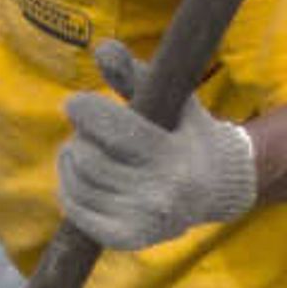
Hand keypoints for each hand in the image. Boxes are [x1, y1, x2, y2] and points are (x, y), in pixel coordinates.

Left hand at [58, 38, 257, 251]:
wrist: (217, 187)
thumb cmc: (186, 132)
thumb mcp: (172, 97)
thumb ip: (135, 74)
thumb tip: (101, 48)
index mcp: (175, 158)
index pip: (115, 131)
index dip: (84, 111)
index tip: (75, 104)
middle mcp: (162, 196)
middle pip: (89, 159)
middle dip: (81, 136)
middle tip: (89, 130)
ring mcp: (143, 222)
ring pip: (78, 184)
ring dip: (71, 161)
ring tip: (85, 150)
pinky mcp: (127, 238)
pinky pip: (77, 211)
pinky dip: (70, 189)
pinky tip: (79, 175)